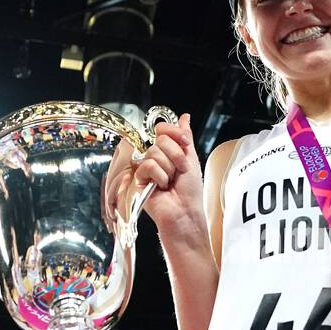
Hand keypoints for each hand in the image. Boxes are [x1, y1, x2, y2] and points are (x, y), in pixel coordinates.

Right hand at [102, 113, 203, 235]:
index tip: (185, 143)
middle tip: (180, 171)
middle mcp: (156, 158)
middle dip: (176, 156)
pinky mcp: (139, 179)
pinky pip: (147, 166)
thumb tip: (184, 117)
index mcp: (168, 151)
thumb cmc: (190, 191)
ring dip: (169, 169)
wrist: (185, 212)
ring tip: (170, 182)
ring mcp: (146, 168)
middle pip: (160, 140)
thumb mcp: (192, 159)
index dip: (174, 133)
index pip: (163, 129)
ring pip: (154, 153)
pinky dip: (159, 176)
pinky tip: (161, 187)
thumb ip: (185, 138)